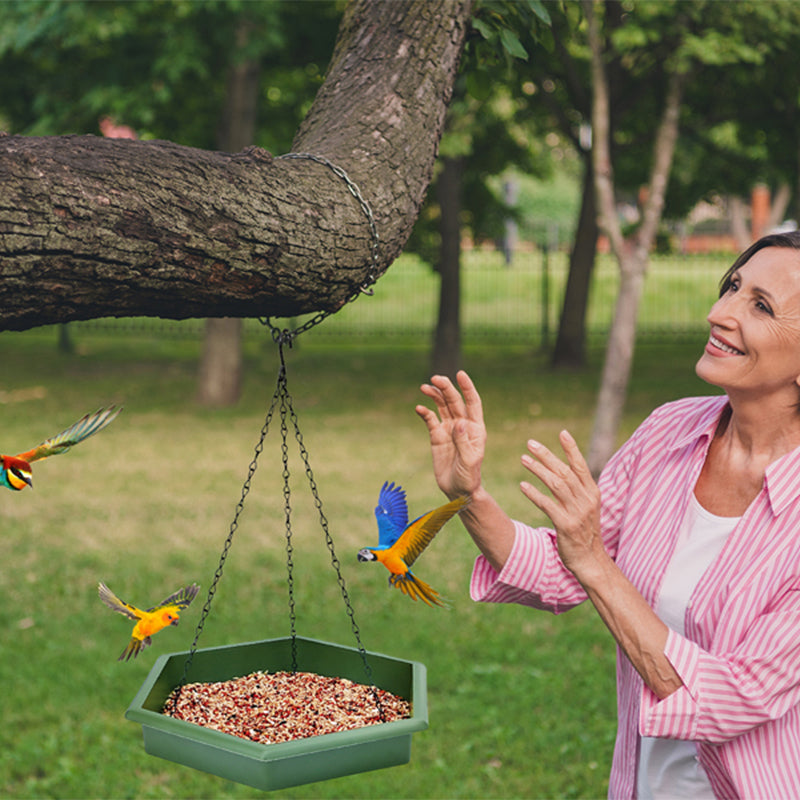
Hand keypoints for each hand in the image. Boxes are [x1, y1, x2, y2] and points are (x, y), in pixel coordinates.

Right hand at [416, 370, 486, 499]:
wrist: (458, 490)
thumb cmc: (469, 476)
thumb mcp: (469, 460)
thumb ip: (464, 441)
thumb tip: (460, 422)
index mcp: (476, 428)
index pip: (473, 402)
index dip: (467, 387)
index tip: (460, 374)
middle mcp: (463, 425)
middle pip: (454, 401)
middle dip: (446, 388)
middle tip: (435, 378)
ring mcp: (449, 429)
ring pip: (442, 406)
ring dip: (435, 395)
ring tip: (424, 387)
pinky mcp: (437, 436)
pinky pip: (430, 420)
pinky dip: (425, 412)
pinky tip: (419, 408)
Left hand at [520, 430, 602, 574]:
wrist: (590, 560)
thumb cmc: (584, 531)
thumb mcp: (587, 506)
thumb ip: (577, 488)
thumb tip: (563, 468)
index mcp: (592, 492)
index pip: (581, 466)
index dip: (572, 448)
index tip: (562, 433)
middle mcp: (586, 499)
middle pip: (564, 472)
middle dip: (547, 455)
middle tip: (530, 443)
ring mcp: (577, 512)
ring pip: (556, 485)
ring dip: (538, 470)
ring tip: (523, 459)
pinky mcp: (566, 525)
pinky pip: (547, 505)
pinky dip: (534, 494)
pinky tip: (522, 486)